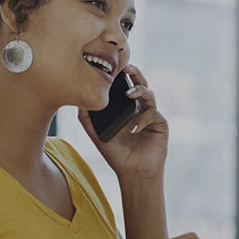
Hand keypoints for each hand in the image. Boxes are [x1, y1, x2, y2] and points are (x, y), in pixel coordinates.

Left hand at [78, 64, 168, 181]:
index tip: (112, 66)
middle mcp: (140, 107)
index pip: (125, 85)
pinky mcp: (160, 124)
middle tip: (126, 67)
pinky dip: (143, 118)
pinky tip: (133, 129)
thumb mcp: (97, 135)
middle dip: (135, 73)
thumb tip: (77, 101)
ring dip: (139, 90)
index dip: (121, 75)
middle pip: (140, 83)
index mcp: (126, 107)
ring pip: (149, 94)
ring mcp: (150, 115)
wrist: (132, 172)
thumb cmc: (116, 153)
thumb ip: (87, 119)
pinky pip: (153, 114)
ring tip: (129, 93)